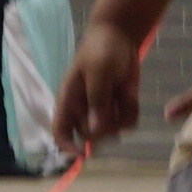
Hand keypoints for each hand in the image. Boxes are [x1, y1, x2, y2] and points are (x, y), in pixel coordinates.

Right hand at [58, 22, 141, 151]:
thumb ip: (97, 100)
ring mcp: (103, 111)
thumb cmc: (101, 50)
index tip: (82, 154)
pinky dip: (132, 114)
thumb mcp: (99, 71)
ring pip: (111, 133)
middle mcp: (84, 110)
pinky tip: (131, 97)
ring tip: (123, 96)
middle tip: (114, 105)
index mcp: (69, 100)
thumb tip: (95, 131)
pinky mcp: (120, 108)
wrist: (120, 37)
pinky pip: (127, 124)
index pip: (59, 131)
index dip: (67, 147)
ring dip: (121, 121)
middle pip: (91, 136)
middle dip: (105, 127)